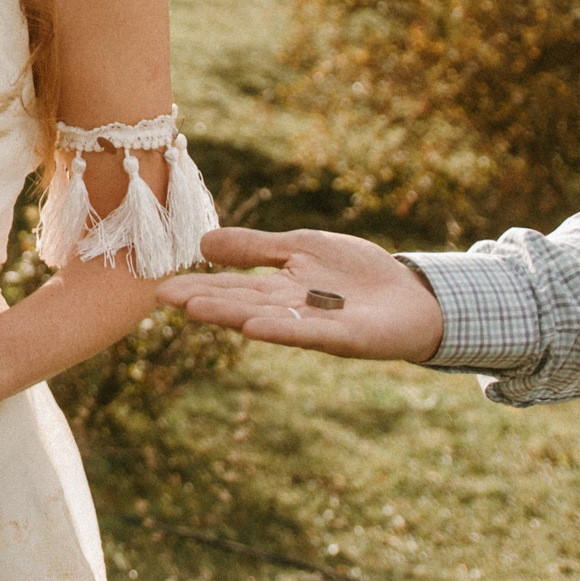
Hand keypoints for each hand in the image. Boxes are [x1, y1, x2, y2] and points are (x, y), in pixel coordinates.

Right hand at [156, 228, 446, 361]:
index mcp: (280, 289)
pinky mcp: (347, 337)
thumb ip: (256, 248)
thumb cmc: (357, 274)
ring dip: (233, 315)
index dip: (201, 286)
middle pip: (244, 303)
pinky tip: (255, 327)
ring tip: (198, 309)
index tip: (163, 288)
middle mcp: (292, 311)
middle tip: (167, 297)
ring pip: (268, 319)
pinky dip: (281, 330)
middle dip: (207, 300)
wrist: (415, 296)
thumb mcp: (301, 248)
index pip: (234, 286)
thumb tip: (203, 243)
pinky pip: (310, 333)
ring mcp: (317, 325)